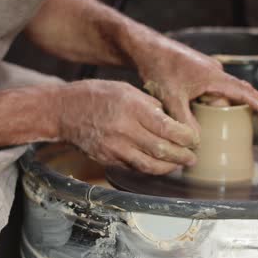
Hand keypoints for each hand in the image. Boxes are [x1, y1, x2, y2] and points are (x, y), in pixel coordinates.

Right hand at [56, 80, 198, 174]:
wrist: (62, 111)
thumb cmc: (95, 95)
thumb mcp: (124, 89)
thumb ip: (148, 104)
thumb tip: (172, 120)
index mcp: (131, 108)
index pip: (166, 128)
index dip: (185, 137)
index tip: (194, 139)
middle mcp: (123, 129)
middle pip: (161, 149)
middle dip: (182, 156)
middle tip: (193, 157)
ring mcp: (114, 147)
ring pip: (149, 165)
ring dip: (169, 167)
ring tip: (179, 165)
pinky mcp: (107, 159)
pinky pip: (133, 167)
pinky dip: (149, 168)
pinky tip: (158, 165)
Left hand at [135, 33, 257, 134]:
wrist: (145, 48)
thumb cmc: (159, 68)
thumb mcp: (171, 98)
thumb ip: (185, 120)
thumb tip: (197, 141)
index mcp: (214, 76)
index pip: (245, 92)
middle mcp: (214, 72)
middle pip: (230, 98)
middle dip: (230, 114)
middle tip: (227, 130)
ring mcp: (206, 71)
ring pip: (217, 96)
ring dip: (213, 110)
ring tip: (204, 121)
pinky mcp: (197, 73)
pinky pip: (208, 91)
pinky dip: (204, 103)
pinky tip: (192, 111)